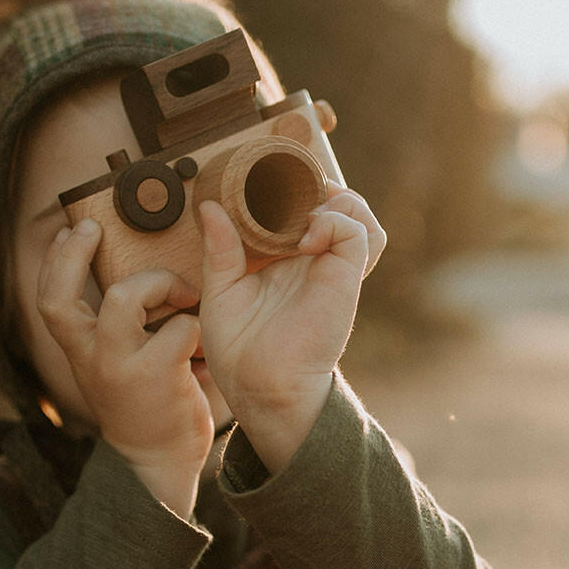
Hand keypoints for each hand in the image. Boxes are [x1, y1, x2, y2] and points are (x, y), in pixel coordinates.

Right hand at [37, 218, 212, 515]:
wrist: (159, 464)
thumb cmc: (146, 404)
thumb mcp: (117, 364)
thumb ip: (121, 326)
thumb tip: (142, 272)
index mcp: (80, 352)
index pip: (49, 300)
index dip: (55, 261)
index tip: (72, 230)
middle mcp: (90, 359)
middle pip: (63, 298)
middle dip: (75, 255)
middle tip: (97, 228)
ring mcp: (120, 367)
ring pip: (122, 298)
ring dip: (158, 283)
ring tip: (184, 293)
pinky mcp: (158, 376)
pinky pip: (180, 328)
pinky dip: (197, 325)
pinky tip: (205, 342)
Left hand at [198, 182, 385, 470]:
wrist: (262, 388)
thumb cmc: (240, 351)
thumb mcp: (220, 290)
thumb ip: (220, 248)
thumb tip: (209, 206)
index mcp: (286, 260)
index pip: (305, 210)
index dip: (294, 188)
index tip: (267, 180)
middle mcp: (314, 260)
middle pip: (338, 204)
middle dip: (316, 185)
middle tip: (288, 187)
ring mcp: (332, 268)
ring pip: (359, 213)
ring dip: (336, 200)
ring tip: (305, 211)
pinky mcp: (345, 278)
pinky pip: (359, 232)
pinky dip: (336, 222)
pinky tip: (307, 238)